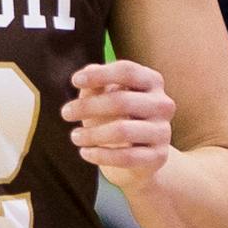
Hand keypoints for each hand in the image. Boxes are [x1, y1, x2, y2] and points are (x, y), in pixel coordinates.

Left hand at [63, 61, 174, 191]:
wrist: (137, 154)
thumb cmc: (117, 116)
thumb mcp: (105, 96)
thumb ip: (96, 83)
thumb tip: (88, 73)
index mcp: (152, 81)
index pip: (127, 71)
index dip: (100, 75)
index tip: (74, 81)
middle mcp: (163, 104)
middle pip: (122, 100)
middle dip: (88, 106)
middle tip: (65, 113)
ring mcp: (163, 131)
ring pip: (122, 131)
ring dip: (92, 134)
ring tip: (74, 136)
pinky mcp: (158, 156)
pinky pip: (126, 157)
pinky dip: (100, 155)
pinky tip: (85, 152)